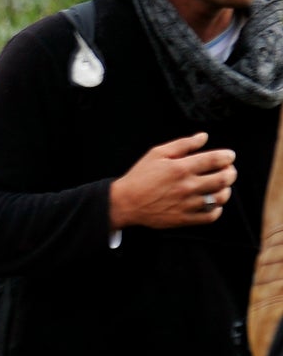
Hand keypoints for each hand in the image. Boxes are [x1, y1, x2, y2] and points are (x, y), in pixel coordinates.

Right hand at [109, 133, 236, 229]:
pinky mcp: (184, 218)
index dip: (228, 156)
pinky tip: (211, 203)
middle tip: (227, 170)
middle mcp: (187, 186)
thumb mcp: (156, 154)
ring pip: (221, 198)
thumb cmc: (140, 177)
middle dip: (231, 172)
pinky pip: (211, 216)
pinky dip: (217, 209)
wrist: (124, 203)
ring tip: (219, 187)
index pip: (217, 160)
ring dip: (226, 190)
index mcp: (181, 168)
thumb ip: (182, 144)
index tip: (228, 156)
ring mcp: (187, 204)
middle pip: (224, 179)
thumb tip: (203, 137)